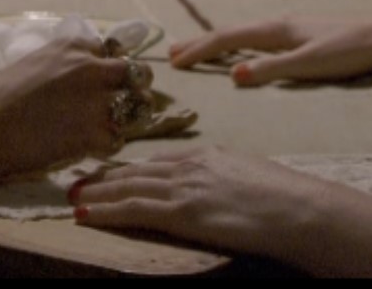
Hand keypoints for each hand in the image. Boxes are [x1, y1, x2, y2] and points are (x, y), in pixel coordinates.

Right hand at [0, 37, 133, 176]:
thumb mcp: (34, 62)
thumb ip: (63, 65)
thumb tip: (74, 78)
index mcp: (75, 46)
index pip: (113, 51)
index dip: (110, 69)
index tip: (103, 82)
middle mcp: (92, 68)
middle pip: (138, 74)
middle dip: (135, 88)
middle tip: (123, 104)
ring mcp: (98, 100)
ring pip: (137, 108)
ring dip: (127, 118)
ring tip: (108, 128)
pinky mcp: (95, 132)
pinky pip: (119, 139)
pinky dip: (108, 145)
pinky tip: (90, 147)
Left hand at [69, 147, 341, 262]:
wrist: (299, 209)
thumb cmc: (287, 199)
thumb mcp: (249, 178)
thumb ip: (224, 180)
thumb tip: (216, 192)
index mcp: (207, 155)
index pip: (158, 160)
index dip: (129, 168)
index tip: (108, 172)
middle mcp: (190, 165)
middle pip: (136, 170)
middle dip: (103, 177)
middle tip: (75, 181)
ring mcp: (185, 187)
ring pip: (128, 187)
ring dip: (96, 194)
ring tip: (72, 198)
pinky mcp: (183, 211)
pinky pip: (134, 210)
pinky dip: (106, 211)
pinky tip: (86, 215)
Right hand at [167, 17, 371, 85]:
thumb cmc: (348, 52)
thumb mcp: (309, 65)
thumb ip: (272, 69)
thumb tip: (233, 75)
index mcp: (275, 30)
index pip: (227, 39)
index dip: (199, 50)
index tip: (174, 63)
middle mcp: (278, 24)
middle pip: (229, 33)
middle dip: (200, 43)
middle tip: (171, 53)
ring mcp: (289, 28)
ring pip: (242, 34)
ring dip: (216, 43)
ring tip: (197, 50)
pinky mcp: (300, 35)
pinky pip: (256, 38)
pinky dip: (237, 44)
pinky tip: (240, 51)